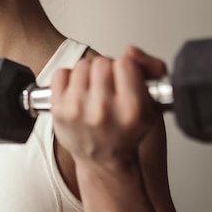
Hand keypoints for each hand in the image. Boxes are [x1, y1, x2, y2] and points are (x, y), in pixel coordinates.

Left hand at [50, 46, 166, 166]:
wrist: (102, 159)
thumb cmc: (126, 132)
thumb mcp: (153, 104)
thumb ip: (151, 69)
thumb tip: (131, 51)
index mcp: (131, 109)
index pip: (126, 63)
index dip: (127, 68)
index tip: (126, 78)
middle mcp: (103, 110)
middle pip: (102, 62)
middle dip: (107, 70)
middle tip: (109, 85)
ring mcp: (78, 110)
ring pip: (82, 65)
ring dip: (88, 73)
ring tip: (94, 90)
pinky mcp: (59, 110)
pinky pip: (61, 73)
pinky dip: (68, 79)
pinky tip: (78, 92)